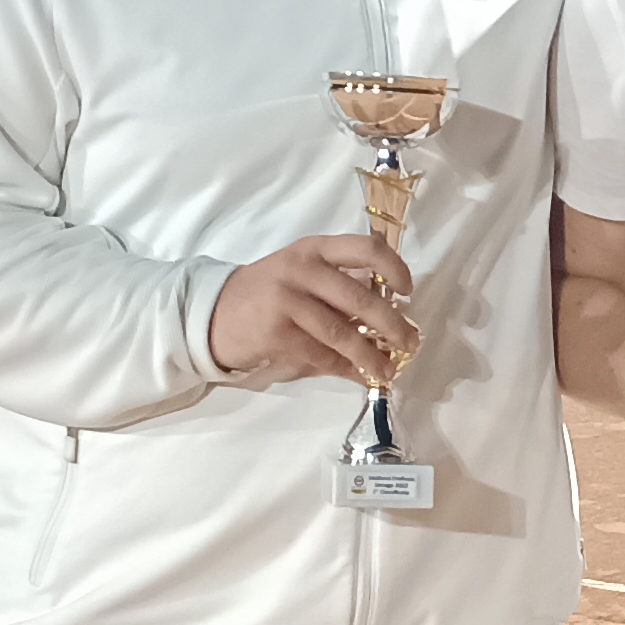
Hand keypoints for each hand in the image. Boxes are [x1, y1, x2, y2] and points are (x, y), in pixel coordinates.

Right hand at [209, 232, 416, 386]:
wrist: (213, 313)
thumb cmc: (267, 292)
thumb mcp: (300, 270)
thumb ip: (339, 280)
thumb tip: (390, 304)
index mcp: (314, 249)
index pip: (365, 248)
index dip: (394, 269)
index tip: (407, 290)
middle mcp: (303, 270)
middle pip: (360, 299)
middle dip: (393, 325)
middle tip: (411, 341)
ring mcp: (288, 302)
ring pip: (344, 334)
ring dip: (372, 356)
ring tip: (389, 370)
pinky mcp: (278, 335)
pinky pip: (323, 356)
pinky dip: (346, 369)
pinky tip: (359, 376)